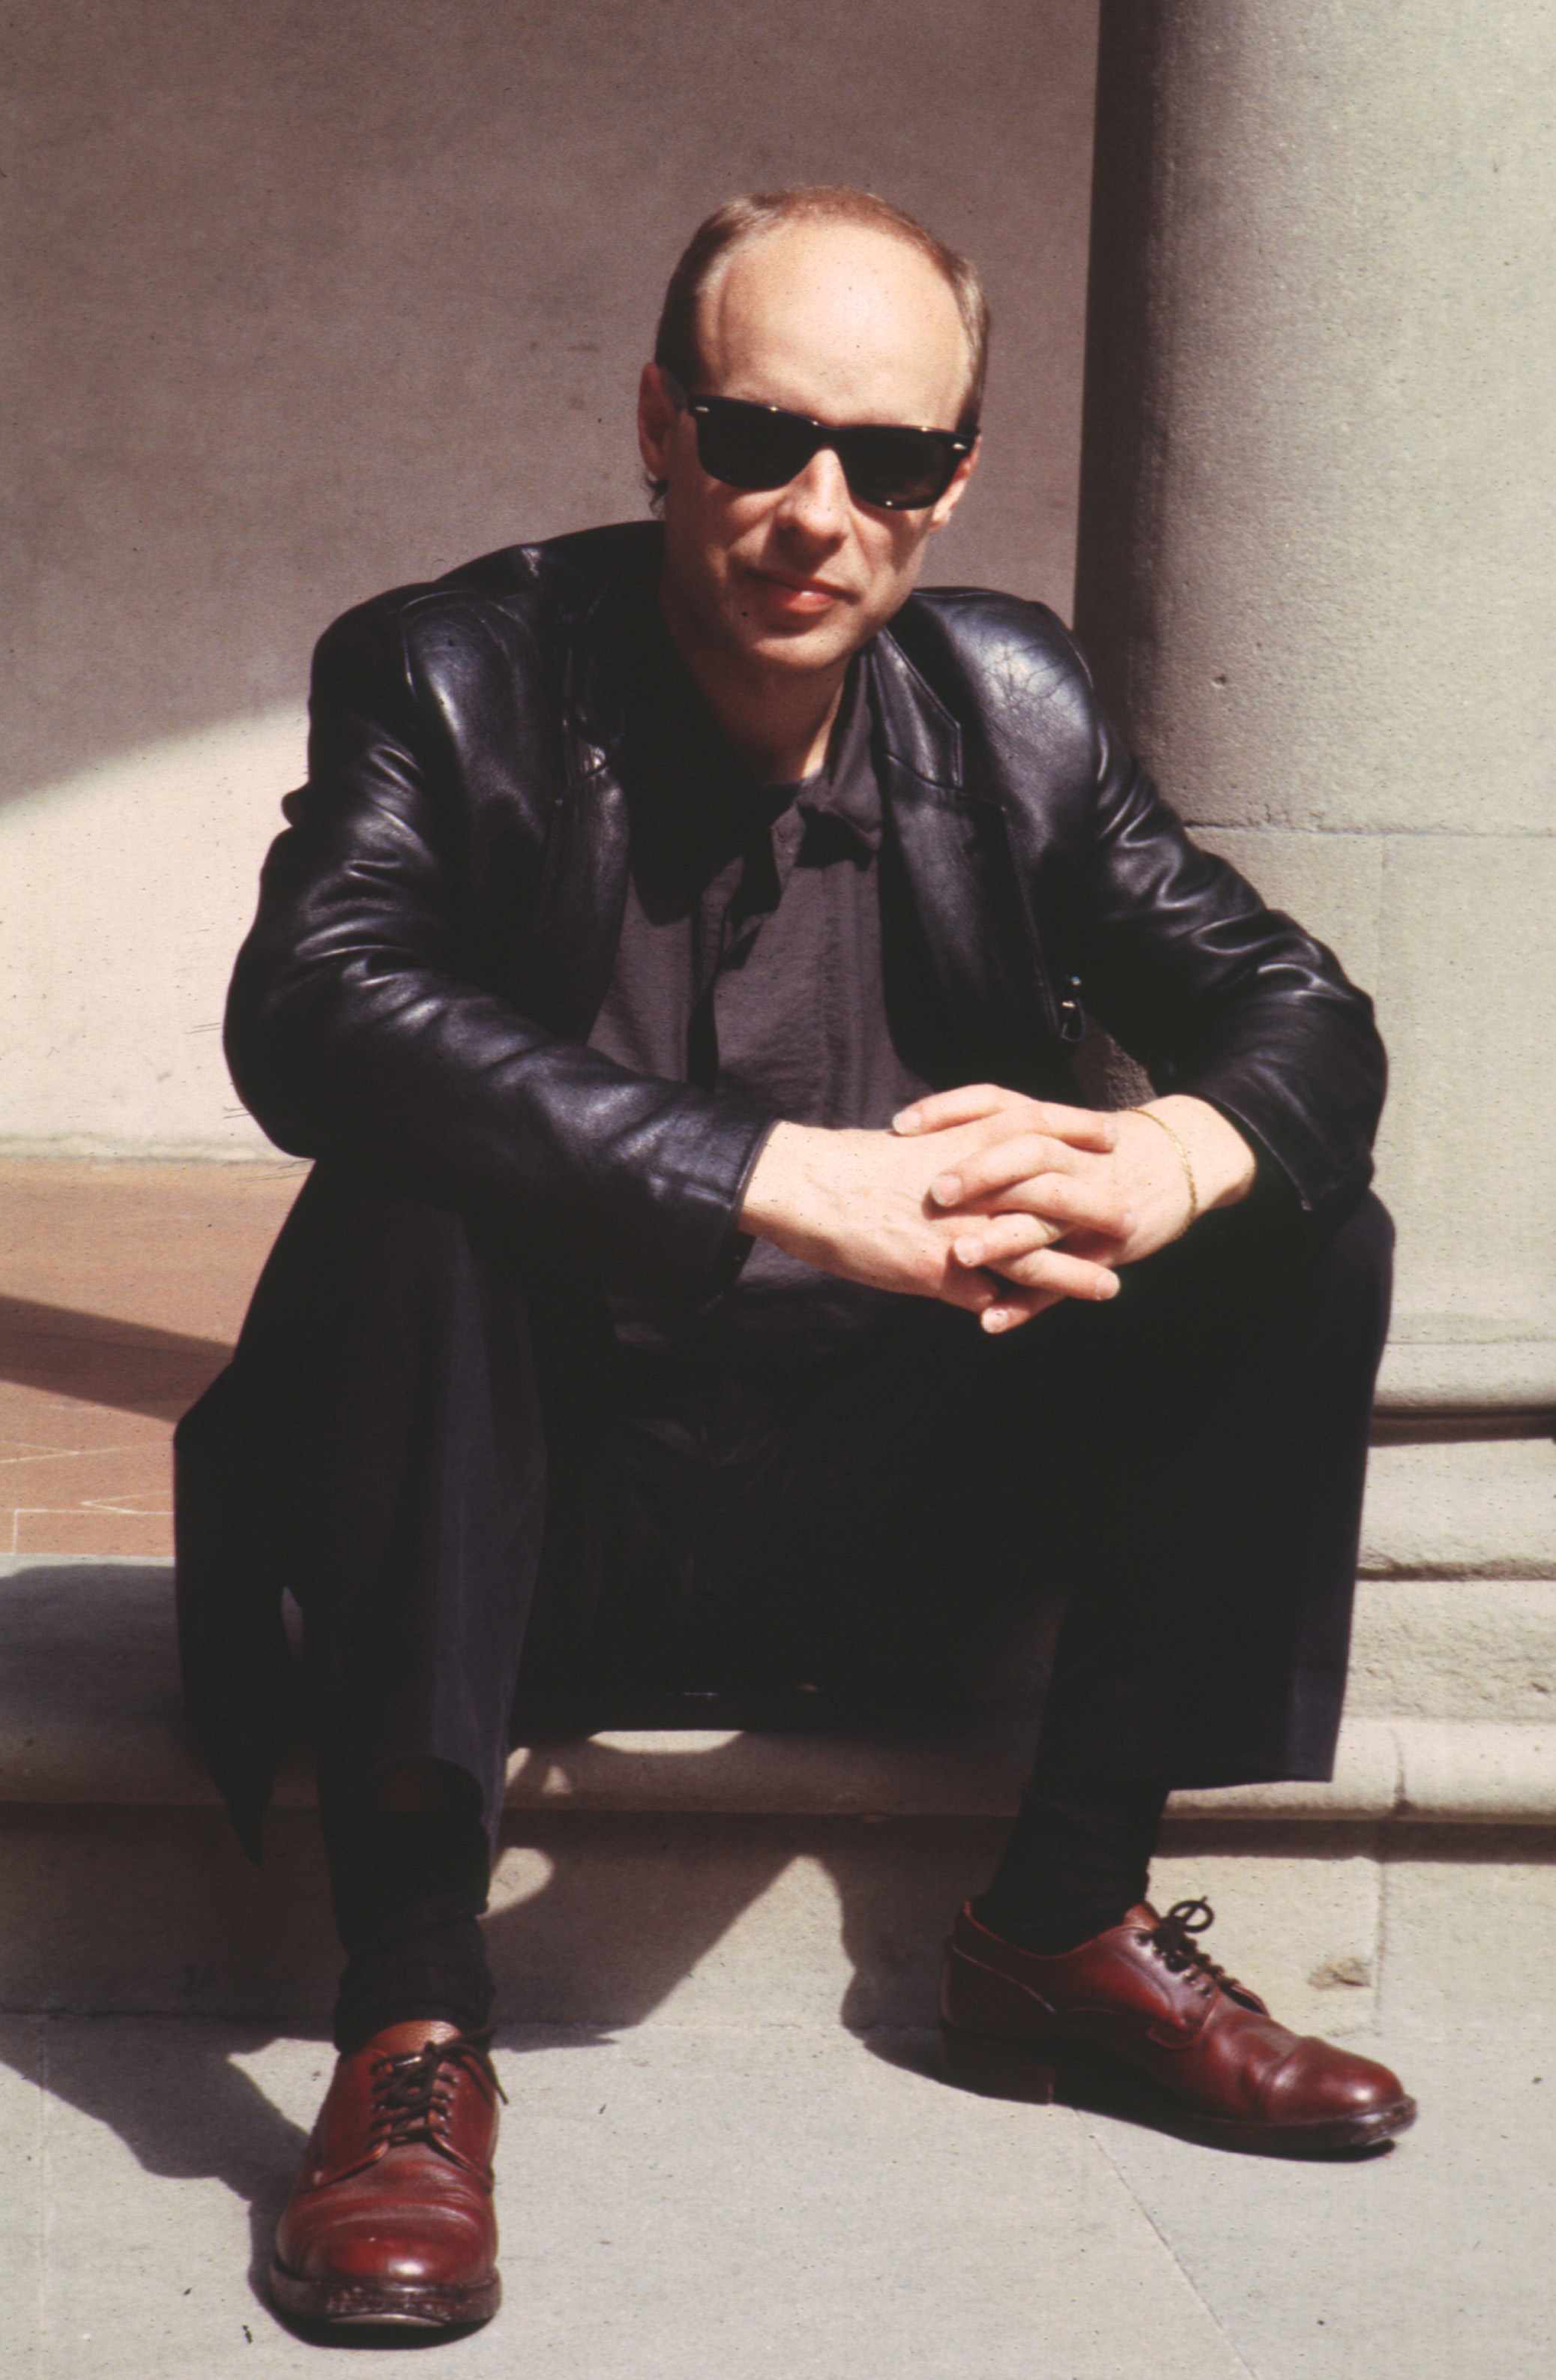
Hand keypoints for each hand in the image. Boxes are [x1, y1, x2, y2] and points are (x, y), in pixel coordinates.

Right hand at [738, 1104, 1125, 1327]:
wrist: (811, 1186)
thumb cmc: (859, 1165)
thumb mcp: (920, 1143)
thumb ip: (960, 1151)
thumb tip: (989, 1158)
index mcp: (970, 1143)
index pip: (1040, 1131)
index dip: (1079, 1134)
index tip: (1112, 1137)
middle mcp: (977, 1186)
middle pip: (1055, 1196)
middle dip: (1097, 1209)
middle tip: (1133, 1217)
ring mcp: (962, 1232)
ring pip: (1035, 1257)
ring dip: (1075, 1275)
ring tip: (1109, 1287)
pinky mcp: (939, 1270)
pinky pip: (986, 1296)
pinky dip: (1010, 1311)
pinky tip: (1025, 1321)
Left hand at [892, 1085, 1257, 1327]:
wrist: (1182, 1161)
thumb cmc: (1100, 1147)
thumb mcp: (1057, 1126)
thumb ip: (1002, 1130)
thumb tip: (923, 1138)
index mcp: (1052, 1127)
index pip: (998, 1104)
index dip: (951, 1112)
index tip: (902, 1125)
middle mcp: (1071, 1161)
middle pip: (1027, 1158)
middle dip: (983, 1173)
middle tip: (936, 1191)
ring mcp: (1088, 1207)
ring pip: (1045, 1222)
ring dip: (1003, 1241)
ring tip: (960, 1257)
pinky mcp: (1102, 1251)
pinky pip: (1061, 1281)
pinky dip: (1026, 1305)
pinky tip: (989, 1322)